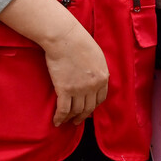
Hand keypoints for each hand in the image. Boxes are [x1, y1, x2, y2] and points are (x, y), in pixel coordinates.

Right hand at [0, 0, 109, 126]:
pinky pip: (64, 109)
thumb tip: (93, 75)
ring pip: (77, 110)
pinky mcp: (65, 90)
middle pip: (89, 107)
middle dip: (83, 116)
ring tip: (66, 121)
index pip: (101, 98)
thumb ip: (97, 68)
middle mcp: (94, 85)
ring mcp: (80, 89)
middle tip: (77, 120)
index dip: (94, 106)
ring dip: (71, 118)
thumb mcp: (97, 55)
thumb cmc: (79, 42)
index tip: (88, 109)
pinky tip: (56, 122)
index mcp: (104, 76)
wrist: (65, 38)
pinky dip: (60, 117)